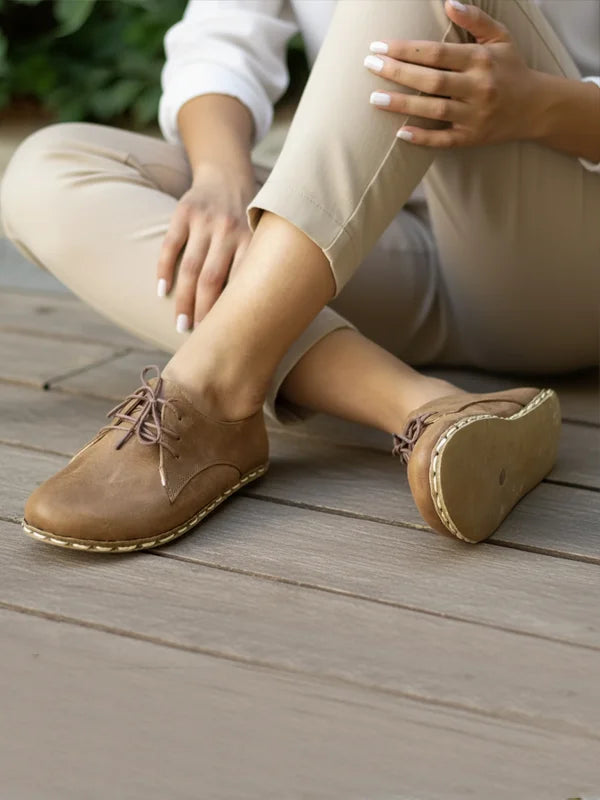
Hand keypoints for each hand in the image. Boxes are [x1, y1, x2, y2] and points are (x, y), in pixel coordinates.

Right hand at [157, 162, 254, 330]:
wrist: (227, 176)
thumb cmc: (248, 222)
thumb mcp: (262, 239)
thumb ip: (261, 267)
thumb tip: (267, 315)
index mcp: (252, 240)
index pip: (240, 282)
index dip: (231, 311)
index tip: (228, 335)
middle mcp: (229, 230)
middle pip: (212, 279)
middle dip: (204, 311)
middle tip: (199, 337)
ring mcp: (205, 220)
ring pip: (191, 267)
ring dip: (183, 299)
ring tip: (181, 324)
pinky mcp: (184, 212)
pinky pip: (171, 245)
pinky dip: (164, 269)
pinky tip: (162, 291)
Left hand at [365, 0, 539, 148]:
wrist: (536, 107)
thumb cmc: (510, 69)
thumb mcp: (500, 38)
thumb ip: (475, 20)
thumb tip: (449, 2)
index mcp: (480, 60)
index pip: (436, 53)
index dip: (405, 49)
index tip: (379, 46)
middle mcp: (478, 87)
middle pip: (431, 80)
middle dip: (397, 72)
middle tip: (369, 65)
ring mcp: (474, 115)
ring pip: (433, 110)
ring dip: (402, 105)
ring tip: (374, 99)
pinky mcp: (471, 137)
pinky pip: (443, 140)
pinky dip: (421, 138)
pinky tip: (399, 133)